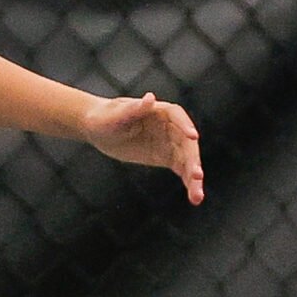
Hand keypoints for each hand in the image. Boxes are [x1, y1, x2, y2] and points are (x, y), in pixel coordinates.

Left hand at [82, 91, 203, 204]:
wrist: (99, 129)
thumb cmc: (105, 117)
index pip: (177, 116)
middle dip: (192, 159)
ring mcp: (170, 143)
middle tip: (197, 176)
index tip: (192, 136)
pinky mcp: (166, 157)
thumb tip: (151, 98)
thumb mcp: (116, 115)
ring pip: (187, 160)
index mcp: (159, 111)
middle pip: (186, 143)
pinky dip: (188, 182)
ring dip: (194, 177)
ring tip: (197, 197)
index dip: (185, 125)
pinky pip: (181, 170)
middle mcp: (171, 126)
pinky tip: (194, 197)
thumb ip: (134, 109)